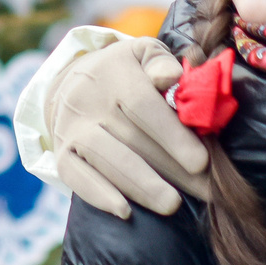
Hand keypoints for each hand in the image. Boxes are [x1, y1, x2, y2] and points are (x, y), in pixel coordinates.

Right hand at [47, 36, 209, 218]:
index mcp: (115, 74)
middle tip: (204, 191)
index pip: (143, 107)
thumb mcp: (143, 53)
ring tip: (172, 205)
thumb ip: (161, 61)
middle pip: (132, 140)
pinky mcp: (61, 154)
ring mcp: (72, 130)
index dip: (172, 135)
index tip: (201, 161)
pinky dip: (98, 195)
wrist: (69, 82)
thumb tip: (171, 76)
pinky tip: (124, 211)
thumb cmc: (124, 70)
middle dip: (171, 169)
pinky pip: (76, 177)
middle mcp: (88, 102)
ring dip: (140, 186)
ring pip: (106, 160)